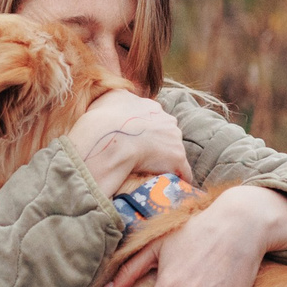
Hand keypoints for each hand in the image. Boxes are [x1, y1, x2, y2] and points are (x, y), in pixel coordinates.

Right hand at [67, 90, 190, 196]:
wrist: (111, 138)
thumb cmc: (102, 121)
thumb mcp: (108, 99)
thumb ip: (117, 100)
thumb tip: (116, 104)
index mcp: (149, 106)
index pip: (152, 119)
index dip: (144, 132)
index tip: (136, 143)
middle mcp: (165, 117)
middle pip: (166, 133)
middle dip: (157, 143)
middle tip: (142, 158)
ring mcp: (173, 137)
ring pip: (173, 150)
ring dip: (166, 160)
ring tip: (153, 174)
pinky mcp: (177, 157)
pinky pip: (183, 171)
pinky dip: (178, 178)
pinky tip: (170, 187)